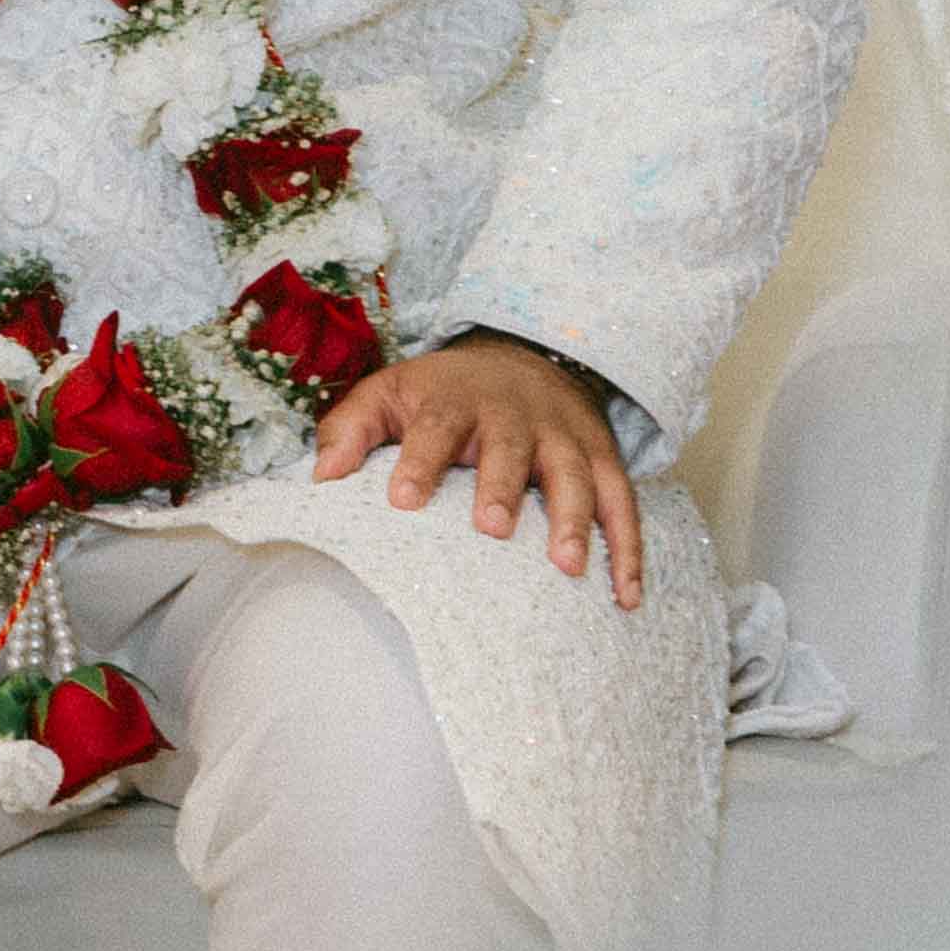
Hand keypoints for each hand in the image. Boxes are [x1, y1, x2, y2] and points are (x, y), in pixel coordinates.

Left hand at [311, 334, 646, 610]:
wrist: (520, 355)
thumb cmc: (442, 393)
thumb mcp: (389, 393)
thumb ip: (350, 429)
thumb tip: (321, 477)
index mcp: (454, 401)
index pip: (434, 426)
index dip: (419, 461)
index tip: (401, 500)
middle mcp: (514, 416)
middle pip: (512, 448)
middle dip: (504, 485)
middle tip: (492, 528)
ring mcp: (564, 437)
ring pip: (576, 474)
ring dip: (576, 519)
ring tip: (567, 566)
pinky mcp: (602, 459)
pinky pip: (622, 503)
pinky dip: (627, 548)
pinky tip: (625, 595)